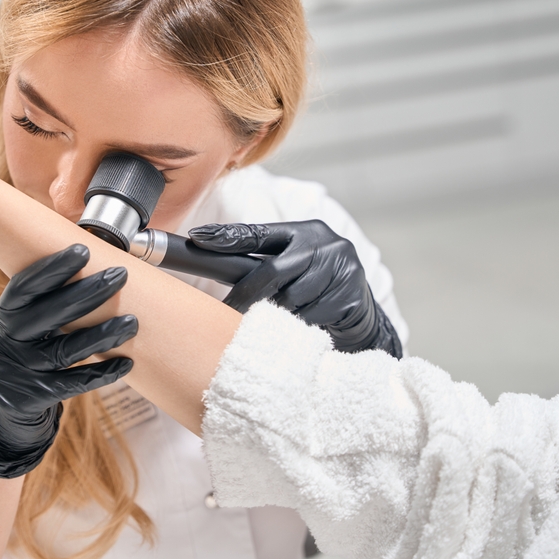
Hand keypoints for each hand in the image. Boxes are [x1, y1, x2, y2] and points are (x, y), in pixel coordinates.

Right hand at [0, 244, 136, 477]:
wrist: (2, 407)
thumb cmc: (25, 350)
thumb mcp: (23, 322)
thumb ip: (47, 299)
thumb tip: (92, 259)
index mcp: (4, 314)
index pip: (26, 286)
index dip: (53, 267)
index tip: (83, 249)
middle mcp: (7, 340)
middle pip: (51, 314)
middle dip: (89, 291)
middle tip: (121, 275)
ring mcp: (19, 371)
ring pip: (66, 351)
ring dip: (103, 335)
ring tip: (133, 322)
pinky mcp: (33, 398)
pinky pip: (73, 384)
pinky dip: (102, 374)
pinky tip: (127, 363)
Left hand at [189, 220, 401, 357]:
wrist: (360, 316)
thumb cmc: (314, 291)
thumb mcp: (292, 269)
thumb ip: (262, 266)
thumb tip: (212, 266)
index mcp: (304, 231)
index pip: (258, 233)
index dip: (227, 236)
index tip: (198, 238)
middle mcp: (324, 242)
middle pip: (272, 270)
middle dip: (247, 295)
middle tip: (228, 310)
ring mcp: (341, 266)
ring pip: (290, 299)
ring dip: (279, 314)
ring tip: (280, 320)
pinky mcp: (351, 294)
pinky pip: (310, 317)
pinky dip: (300, 326)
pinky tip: (303, 327)